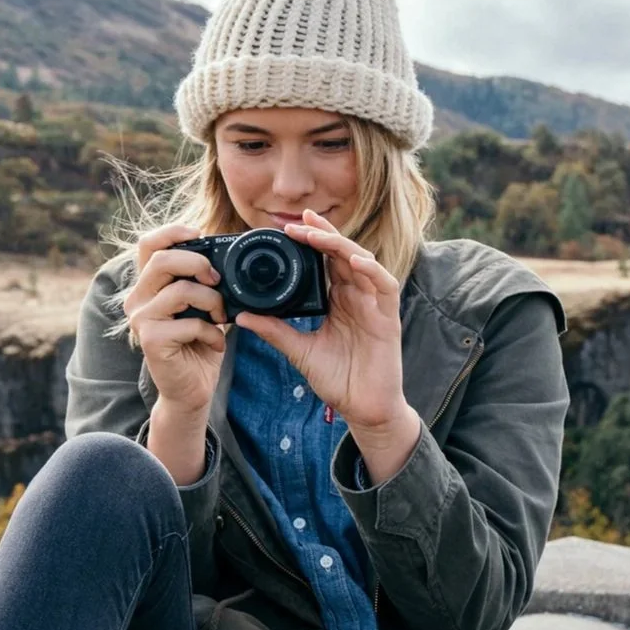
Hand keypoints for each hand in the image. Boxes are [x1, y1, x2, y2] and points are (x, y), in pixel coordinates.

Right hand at [122, 222, 226, 419]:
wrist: (192, 389)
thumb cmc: (198, 345)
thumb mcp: (203, 306)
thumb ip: (204, 281)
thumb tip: (227, 256)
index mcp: (148, 285)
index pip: (148, 244)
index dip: (173, 232)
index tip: (201, 235)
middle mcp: (137, 299)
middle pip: (162, 260)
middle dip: (198, 264)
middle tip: (217, 281)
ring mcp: (140, 319)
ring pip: (180, 290)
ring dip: (212, 301)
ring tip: (222, 318)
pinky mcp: (150, 340)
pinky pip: (189, 323)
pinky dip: (212, 332)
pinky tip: (216, 344)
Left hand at [234, 209, 422, 483]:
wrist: (363, 408)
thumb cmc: (338, 380)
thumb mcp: (299, 351)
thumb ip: (274, 332)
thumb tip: (241, 317)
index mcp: (338, 300)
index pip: (325, 261)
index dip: (311, 240)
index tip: (287, 227)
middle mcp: (356, 296)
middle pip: (342, 253)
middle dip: (322, 233)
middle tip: (298, 220)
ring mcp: (374, 304)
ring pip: (362, 261)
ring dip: (340, 245)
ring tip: (317, 235)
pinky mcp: (388, 317)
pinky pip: (384, 284)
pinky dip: (371, 270)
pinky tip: (353, 261)